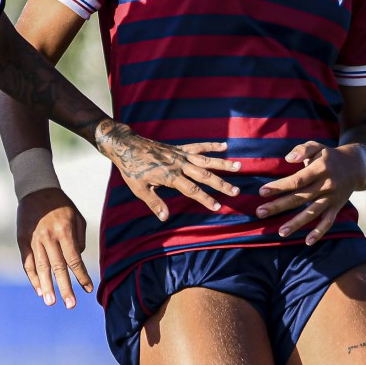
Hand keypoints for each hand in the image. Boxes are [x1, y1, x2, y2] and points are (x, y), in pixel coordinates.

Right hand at [17, 188, 89, 307]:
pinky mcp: (22, 241)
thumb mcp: (76, 217)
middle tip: (70, 304)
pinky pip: (28, 263)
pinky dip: (33, 277)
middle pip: (58, 267)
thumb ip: (79, 240)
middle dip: (65, 287)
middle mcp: (48, 237)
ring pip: (40, 268)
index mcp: (64, 231)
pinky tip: (39, 290)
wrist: (35, 190)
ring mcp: (33, 239)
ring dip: (46, 286)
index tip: (88, 289)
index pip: (74, 259)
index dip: (81, 276)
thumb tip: (76, 261)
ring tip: (51, 302)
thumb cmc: (61, 205)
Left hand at [97, 127, 240, 221]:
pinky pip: (198, 147)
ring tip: (239, 166)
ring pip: (205, 160)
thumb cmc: (132, 170)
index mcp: (170, 176)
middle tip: (236, 191)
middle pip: (204, 175)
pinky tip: (224, 146)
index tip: (218, 206)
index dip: (205, 199)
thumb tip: (165, 218)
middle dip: (221, 184)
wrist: (127, 146)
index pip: (192, 190)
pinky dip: (211, 146)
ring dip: (223, 164)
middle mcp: (179, 165)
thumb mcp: (140, 189)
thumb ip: (154, 203)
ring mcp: (180, 155)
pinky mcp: (179, 148)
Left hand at [255, 141, 363, 242]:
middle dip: (279, 206)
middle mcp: (327, 184)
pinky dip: (319, 232)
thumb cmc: (329, 156)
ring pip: (313, 212)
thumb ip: (302, 149)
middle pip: (301, 197)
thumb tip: (288, 159)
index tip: (262, 191)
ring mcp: (332, 198)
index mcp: (320, 168)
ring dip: (297, 223)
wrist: (356, 166)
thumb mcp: (317, 146)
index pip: (297, 180)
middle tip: (260, 212)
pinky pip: (328, 222)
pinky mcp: (337, 207)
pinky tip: (307, 241)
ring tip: (280, 232)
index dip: (280, 186)